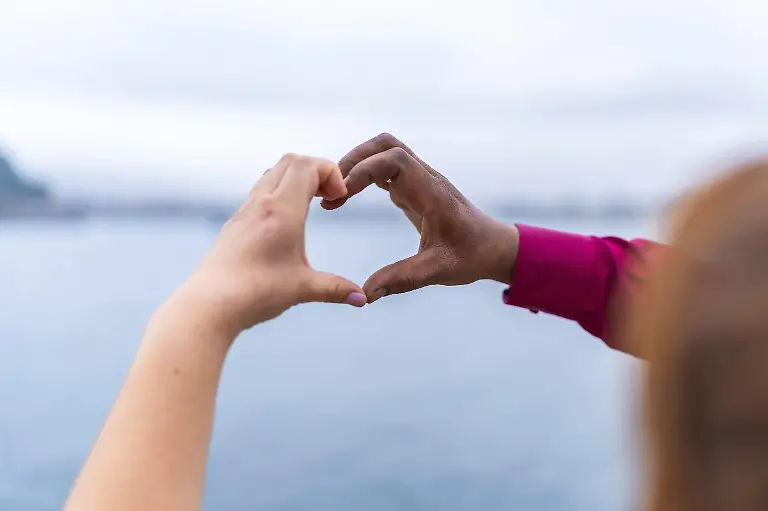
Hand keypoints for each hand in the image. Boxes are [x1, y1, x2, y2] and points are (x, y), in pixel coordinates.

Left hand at [177, 154, 366, 334]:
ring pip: (273, 173)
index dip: (331, 173)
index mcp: (282, 210)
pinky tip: (287, 222)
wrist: (209, 304)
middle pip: (291, 161)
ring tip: (311, 205)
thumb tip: (362, 299)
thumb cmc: (255, 293)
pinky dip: (280, 192)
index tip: (339, 198)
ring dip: (296, 179)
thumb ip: (336, 289)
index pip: (308, 165)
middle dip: (317, 171)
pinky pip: (260, 191)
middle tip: (329, 197)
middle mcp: (262, 203)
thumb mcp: (303, 289)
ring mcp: (245, 211)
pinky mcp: (235, 223)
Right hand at [322, 133, 519, 302]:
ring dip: (357, 164)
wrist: (494, 248)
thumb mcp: (438, 270)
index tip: (342, 194)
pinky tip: (347, 197)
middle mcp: (425, 179)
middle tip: (332, 188)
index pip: (395, 160)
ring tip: (335, 193)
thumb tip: (367, 292)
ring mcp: (420, 181)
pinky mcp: (415, 189)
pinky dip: (364, 175)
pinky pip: (386, 169)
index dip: (364, 170)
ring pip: (385, 151)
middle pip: (386, 145)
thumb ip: (403, 279)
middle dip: (355, 159)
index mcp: (431, 193)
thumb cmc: (471, 256)